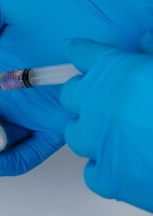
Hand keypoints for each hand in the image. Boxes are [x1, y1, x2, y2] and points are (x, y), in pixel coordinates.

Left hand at [61, 36, 152, 211]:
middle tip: (109, 102)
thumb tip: (145, 38)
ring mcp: (97, 141)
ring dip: (91, 133)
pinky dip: (103, 169)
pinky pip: (91, 172)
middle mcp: (97, 104)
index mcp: (115, 71)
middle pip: (71, 96)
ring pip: (75, 134)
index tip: (77, 49)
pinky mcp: (107, 177)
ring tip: (118, 134)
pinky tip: (124, 164)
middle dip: (85, 97)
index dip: (82, 52)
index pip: (83, 53)